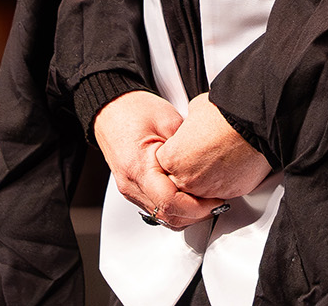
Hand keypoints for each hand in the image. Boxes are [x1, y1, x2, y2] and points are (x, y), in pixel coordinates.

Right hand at [93, 90, 224, 229]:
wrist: (109, 110)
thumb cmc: (133, 110)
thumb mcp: (169, 120)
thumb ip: (188, 145)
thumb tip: (211, 161)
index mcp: (139, 167)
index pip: (170, 202)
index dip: (198, 207)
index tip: (216, 200)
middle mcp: (131, 184)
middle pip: (168, 216)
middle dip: (196, 214)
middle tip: (217, 202)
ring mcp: (130, 190)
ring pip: (162, 218)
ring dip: (186, 214)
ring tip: (206, 201)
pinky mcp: (133, 190)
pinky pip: (156, 209)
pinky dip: (175, 208)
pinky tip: (189, 198)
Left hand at [153, 94, 271, 204]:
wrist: (253, 124)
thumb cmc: (225, 116)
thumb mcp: (194, 112)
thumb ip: (186, 130)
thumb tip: (190, 128)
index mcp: (172, 159)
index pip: (163, 165)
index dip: (174, 155)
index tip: (183, 150)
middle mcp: (187, 179)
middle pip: (178, 183)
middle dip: (186, 173)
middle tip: (198, 159)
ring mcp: (207, 190)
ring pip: (198, 193)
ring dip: (203, 183)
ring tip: (214, 164)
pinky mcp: (228, 194)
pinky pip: (219, 193)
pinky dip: (222, 184)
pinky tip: (228, 167)